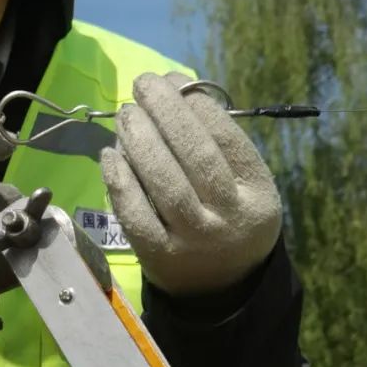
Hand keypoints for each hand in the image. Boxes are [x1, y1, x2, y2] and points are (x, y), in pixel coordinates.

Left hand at [100, 72, 282, 295]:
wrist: (219, 287)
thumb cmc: (228, 218)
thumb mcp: (243, 185)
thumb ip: (218, 143)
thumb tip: (176, 90)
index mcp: (257, 194)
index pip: (227, 140)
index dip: (198, 105)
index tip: (175, 80)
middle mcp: (229, 217)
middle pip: (197, 156)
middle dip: (167, 112)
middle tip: (144, 85)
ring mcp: (193, 239)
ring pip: (165, 182)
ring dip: (141, 140)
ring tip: (126, 113)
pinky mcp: (159, 255)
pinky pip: (135, 213)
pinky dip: (120, 181)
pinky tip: (109, 154)